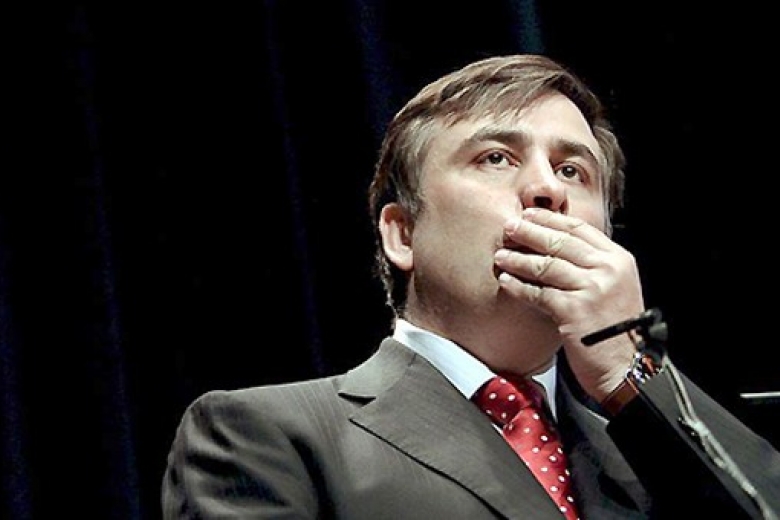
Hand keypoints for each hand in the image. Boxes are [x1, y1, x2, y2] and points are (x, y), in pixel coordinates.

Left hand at [494, 207, 643, 399]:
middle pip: (561, 241)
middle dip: (530, 232)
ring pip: (546, 265)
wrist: (626, 367)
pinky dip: (519, 287)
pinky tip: (506, 282)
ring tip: (500, 256)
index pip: (580, 229)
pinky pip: (539, 292)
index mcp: (619, 260)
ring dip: (519, 259)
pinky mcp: (575, 310)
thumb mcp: (613, 289)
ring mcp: (592, 289)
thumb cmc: (615, 332)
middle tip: (508, 227)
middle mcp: (608, 270)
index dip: (551, 220)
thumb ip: (592, 267)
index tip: (530, 215)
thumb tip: (556, 247)